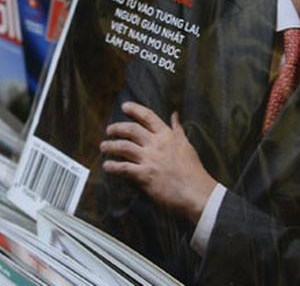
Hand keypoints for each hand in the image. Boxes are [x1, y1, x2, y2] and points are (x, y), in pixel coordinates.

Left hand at [101, 104, 216, 220]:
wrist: (196, 192)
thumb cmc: (193, 170)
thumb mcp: (187, 145)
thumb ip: (178, 129)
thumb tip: (175, 114)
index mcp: (167, 136)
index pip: (149, 116)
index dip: (135, 109)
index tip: (124, 106)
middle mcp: (156, 144)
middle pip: (131, 130)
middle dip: (117, 128)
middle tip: (109, 130)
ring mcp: (149, 159)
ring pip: (124, 147)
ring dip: (111, 146)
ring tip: (104, 146)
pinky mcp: (144, 175)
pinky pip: (123, 168)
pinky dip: (113, 166)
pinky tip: (107, 166)